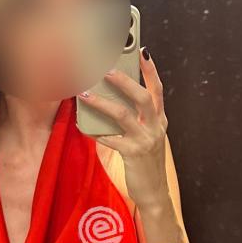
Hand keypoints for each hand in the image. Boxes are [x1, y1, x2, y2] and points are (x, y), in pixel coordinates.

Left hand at [78, 48, 169, 210]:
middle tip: (106, 69)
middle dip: (124, 81)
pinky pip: (111, 139)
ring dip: (102, 103)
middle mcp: (155, 127)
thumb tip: (110, 101)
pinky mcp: (134, 154)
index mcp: (159, 119)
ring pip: (123, 115)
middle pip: (142, 97)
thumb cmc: (146, 161)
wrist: (154, 191)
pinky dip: (95, 131)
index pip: (157, 90)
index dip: (151, 70)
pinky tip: (82, 126)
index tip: (142, 51)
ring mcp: (146, 140)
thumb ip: (136, 119)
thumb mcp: (147, 136)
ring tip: (85, 94)